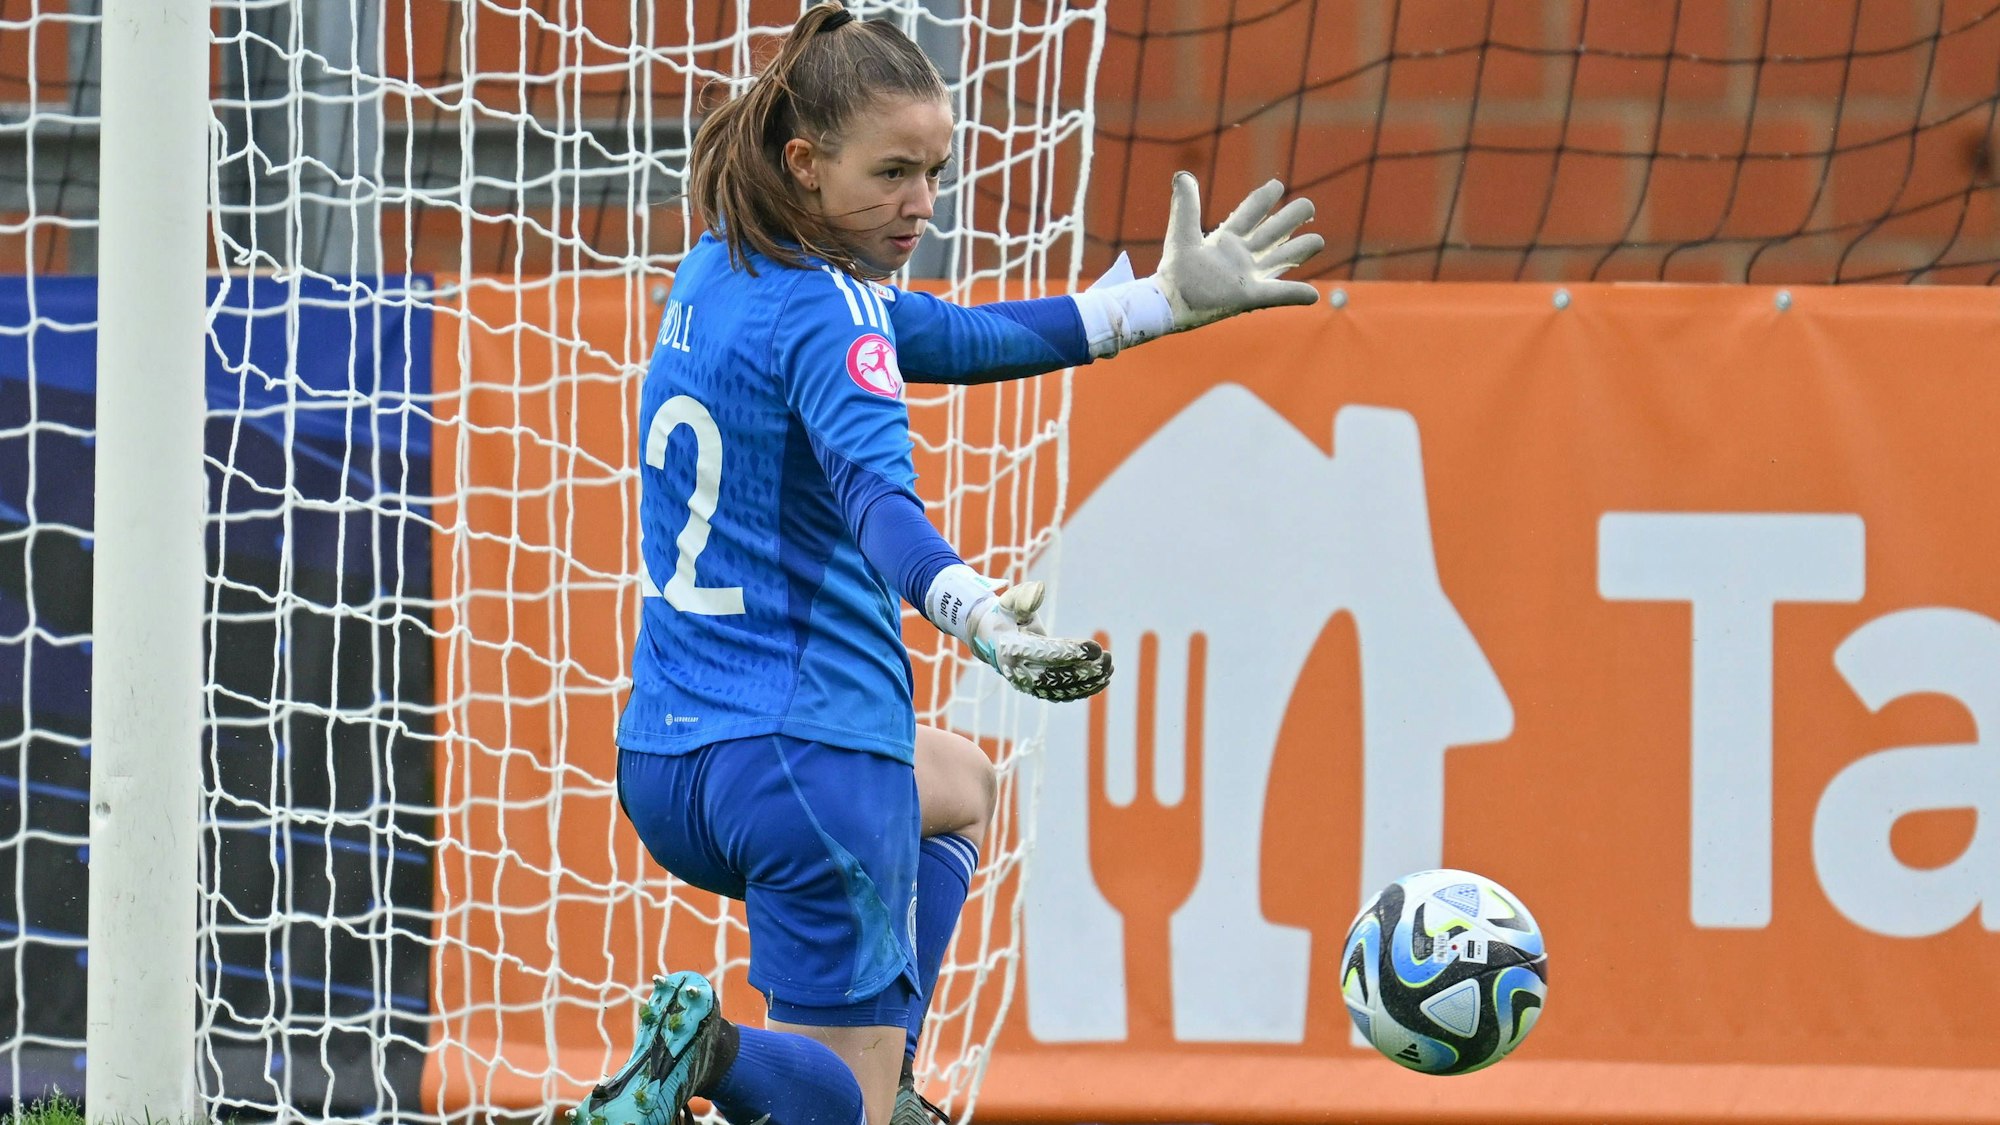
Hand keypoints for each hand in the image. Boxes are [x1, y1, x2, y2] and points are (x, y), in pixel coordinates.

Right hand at [970, 581, 1111, 702]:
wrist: (990, 638)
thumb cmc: (1006, 615)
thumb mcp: (1012, 602)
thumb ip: (1024, 598)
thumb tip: (1038, 591)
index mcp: (1011, 647)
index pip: (1047, 652)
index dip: (1073, 651)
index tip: (1096, 646)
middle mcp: (1017, 670)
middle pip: (1056, 676)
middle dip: (1086, 669)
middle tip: (1108, 657)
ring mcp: (1026, 683)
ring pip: (1061, 689)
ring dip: (1089, 681)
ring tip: (1109, 667)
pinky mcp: (1035, 689)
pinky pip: (1062, 694)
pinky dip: (1083, 690)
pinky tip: (1102, 680)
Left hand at [1153, 172, 1322, 330]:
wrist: (1169, 303)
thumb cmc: (1174, 272)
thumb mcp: (1181, 233)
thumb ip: (1186, 206)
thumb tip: (1182, 175)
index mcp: (1226, 239)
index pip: (1250, 213)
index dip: (1263, 199)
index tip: (1276, 185)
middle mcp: (1241, 256)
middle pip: (1272, 233)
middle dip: (1290, 219)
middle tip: (1308, 206)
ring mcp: (1247, 276)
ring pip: (1281, 259)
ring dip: (1300, 250)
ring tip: (1318, 241)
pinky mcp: (1249, 297)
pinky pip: (1277, 294)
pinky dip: (1295, 294)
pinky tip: (1313, 296)